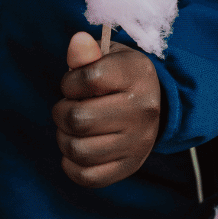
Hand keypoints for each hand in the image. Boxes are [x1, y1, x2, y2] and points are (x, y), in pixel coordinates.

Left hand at [53, 31, 162, 187]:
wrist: (156, 103)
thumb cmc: (122, 77)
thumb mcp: (110, 57)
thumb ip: (88, 52)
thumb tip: (77, 42)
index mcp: (138, 75)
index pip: (87, 80)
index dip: (69, 82)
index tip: (75, 83)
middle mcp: (143, 111)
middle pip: (78, 119)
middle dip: (61, 112)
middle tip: (69, 107)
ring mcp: (138, 143)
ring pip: (78, 150)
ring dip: (64, 138)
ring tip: (73, 128)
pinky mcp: (130, 166)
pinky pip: (87, 176)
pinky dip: (71, 165)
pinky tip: (77, 148)